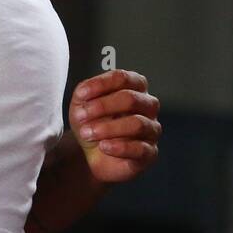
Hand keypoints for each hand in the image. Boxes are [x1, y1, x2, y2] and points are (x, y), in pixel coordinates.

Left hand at [69, 69, 160, 183]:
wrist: (91, 153)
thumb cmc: (92, 123)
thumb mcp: (82, 105)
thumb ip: (83, 93)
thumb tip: (84, 91)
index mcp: (134, 87)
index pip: (123, 78)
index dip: (102, 84)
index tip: (82, 94)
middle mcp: (147, 105)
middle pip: (131, 99)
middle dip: (103, 107)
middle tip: (82, 116)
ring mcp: (151, 129)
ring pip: (137, 124)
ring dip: (108, 128)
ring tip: (88, 133)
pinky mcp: (150, 152)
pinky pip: (140, 148)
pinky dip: (119, 147)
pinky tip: (104, 146)